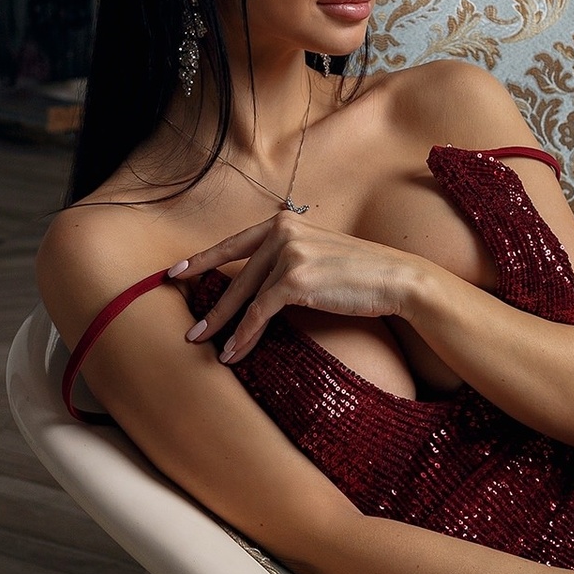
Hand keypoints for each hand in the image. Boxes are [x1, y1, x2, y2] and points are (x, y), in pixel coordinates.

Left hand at [171, 213, 424, 362]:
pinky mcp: (295, 280)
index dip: (203, 260)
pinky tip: (235, 351)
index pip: (234, 243)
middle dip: (212, 307)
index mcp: (285, 221)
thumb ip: (288, 258)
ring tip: (206, 345)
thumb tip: (258, 285)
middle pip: (236, 276)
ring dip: (224, 326)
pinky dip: (245, 335)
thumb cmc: (363, 273)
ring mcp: (288, 254)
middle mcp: (283, 231)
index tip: (176, 272)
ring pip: (245, 297)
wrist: (397, 279)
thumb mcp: (320, 254)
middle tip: (191, 330)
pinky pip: (260, 313)